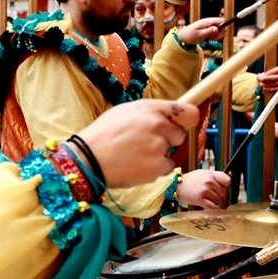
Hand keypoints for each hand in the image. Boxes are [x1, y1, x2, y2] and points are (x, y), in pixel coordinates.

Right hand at [75, 100, 197, 187]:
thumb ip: (149, 112)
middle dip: (166, 140)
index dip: (186, 120)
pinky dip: (153, 169)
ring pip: (171, 152)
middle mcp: (158, 125)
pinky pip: (165, 168)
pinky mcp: (157, 166)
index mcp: (150, 109)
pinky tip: (135, 166)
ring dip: (158, 155)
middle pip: (179, 135)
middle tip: (143, 144)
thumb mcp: (123, 112)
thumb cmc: (102, 135)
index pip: (189, 112)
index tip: (180, 125)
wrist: (87, 160)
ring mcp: (159, 147)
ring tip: (134, 155)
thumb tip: (169, 116)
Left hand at [175, 17, 224, 44]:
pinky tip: (208, 39)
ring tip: (209, 39)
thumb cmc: (190, 36)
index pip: (221, 20)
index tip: (219, 34)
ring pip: (219, 30)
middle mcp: (209, 22)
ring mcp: (209, 26)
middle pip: (222, 26)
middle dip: (220, 33)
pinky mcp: (208, 30)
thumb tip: (218, 29)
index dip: (223, 27)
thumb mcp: (199, 35)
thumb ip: (209, 31)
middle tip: (212, 38)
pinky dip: (214, 37)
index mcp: (207, 21)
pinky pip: (215, 33)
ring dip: (217, 36)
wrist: (182, 37)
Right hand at [178, 169, 230, 209]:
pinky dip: (213, 209)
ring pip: (218, 200)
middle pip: (223, 192)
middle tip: (209, 193)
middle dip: (217, 194)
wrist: (174, 185)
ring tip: (204, 197)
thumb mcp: (203, 173)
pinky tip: (208, 206)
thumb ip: (216, 175)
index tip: (219, 186)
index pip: (227, 180)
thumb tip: (231, 175)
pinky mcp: (199, 199)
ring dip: (213, 201)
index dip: (224, 185)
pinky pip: (212, 207)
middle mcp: (208, 181)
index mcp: (210, 174)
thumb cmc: (190, 180)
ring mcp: (204, 191)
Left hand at [258, 66, 277, 93]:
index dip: (271, 72)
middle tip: (261, 79)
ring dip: (267, 84)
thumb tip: (260, 78)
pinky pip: (276, 89)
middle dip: (268, 78)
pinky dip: (269, 89)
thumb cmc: (266, 79)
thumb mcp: (264, 76)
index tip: (264, 74)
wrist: (268, 87)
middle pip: (277, 77)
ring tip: (261, 84)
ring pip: (276, 84)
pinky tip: (264, 89)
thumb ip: (261, 75)